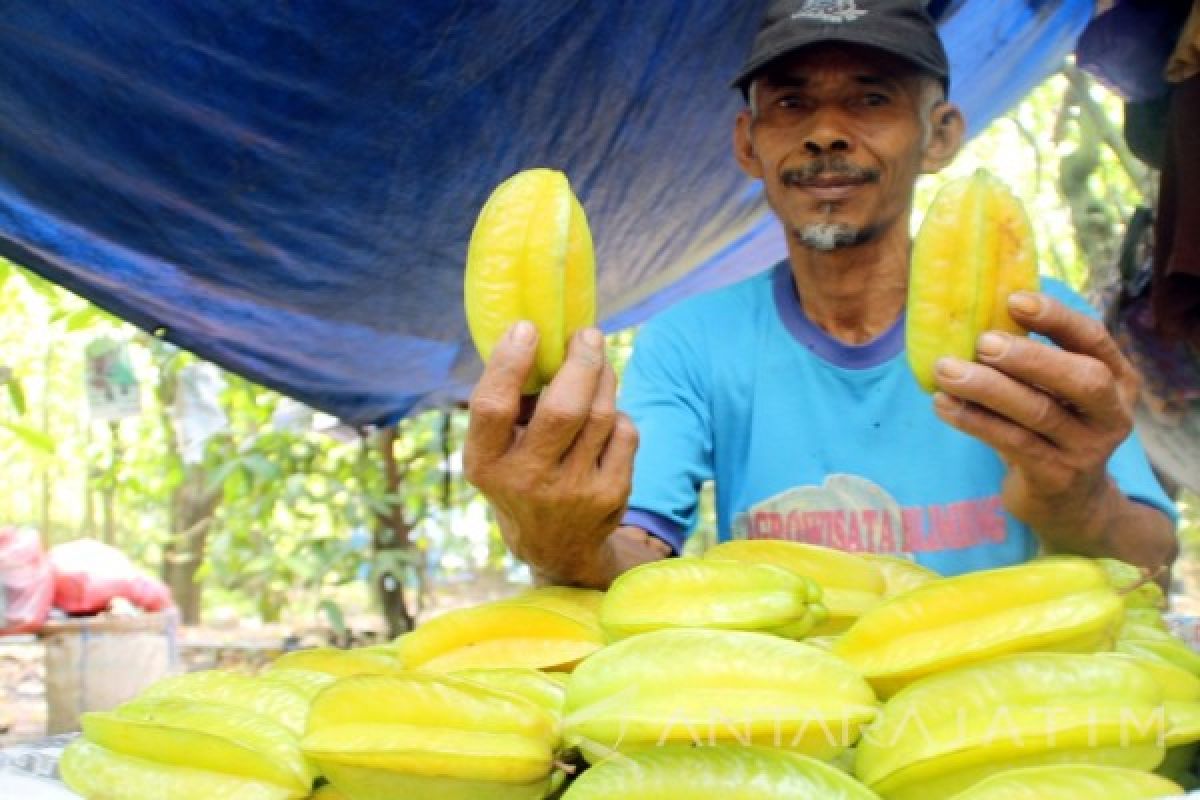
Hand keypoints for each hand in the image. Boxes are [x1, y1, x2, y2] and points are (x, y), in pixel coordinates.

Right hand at [463, 321, 639, 586]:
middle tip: (588, 335)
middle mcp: (526, 481)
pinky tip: (605, 415)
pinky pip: (625, 432)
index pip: (492, 407)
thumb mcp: (495, 450)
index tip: (527, 328)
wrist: (555, 545)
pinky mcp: (610, 494)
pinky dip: (617, 413)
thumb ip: (508, 402)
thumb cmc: (520, 473)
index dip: (510, 364)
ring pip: (602, 415)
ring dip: (603, 377)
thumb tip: (536, 332)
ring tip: (597, 361)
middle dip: (582, 362)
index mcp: (486, 463)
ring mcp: (572, 492)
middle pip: (563, 409)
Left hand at [930, 291, 1140, 544]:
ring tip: (945, 370)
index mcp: (1117, 380)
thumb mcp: (1055, 394)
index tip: (1014, 299)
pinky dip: (974, 421)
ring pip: (1038, 412)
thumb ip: (1031, 362)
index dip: (1057, 317)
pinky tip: (943, 405)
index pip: (1093, 340)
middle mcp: (1111, 414)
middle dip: (1030, 357)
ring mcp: (1087, 450)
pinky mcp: (1056, 477)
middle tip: (983, 341)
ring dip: (987, 388)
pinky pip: (1012, 443)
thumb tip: (969, 315)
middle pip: (1081, 378)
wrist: (1069, 505)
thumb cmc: (1050, 431)